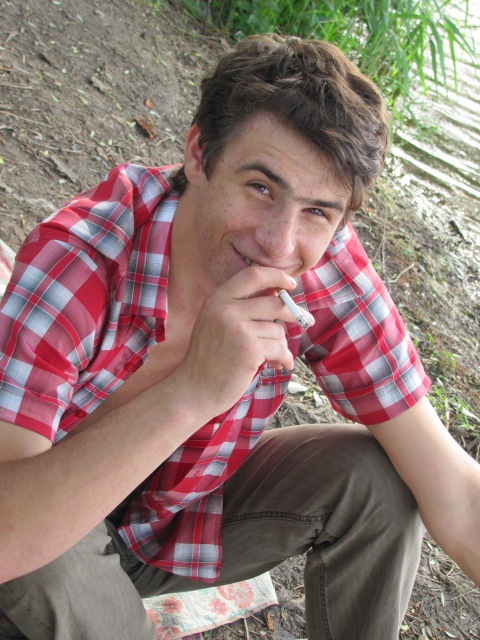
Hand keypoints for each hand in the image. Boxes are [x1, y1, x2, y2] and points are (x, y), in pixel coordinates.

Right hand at [172, 266, 310, 416]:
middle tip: (307, 320)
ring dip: (281, 345)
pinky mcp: (249, 349)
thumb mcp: (216, 323)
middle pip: (274, 302)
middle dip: (294, 313)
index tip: (290, 283)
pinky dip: (284, 359)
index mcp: (217, 299)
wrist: (193, 390)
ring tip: (273, 357)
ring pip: (278, 329)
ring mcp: (238, 329)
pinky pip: (280, 348)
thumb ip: (240, 307)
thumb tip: (278, 295)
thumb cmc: (209, 359)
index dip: (276, 276)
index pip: (253, 275)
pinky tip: (278, 366)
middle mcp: (226, 309)